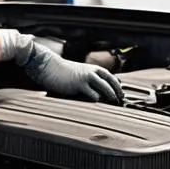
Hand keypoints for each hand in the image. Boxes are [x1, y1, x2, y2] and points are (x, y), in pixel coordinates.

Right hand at [0, 30, 123, 104]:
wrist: (48, 66)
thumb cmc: (61, 71)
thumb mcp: (77, 72)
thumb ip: (86, 78)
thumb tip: (95, 89)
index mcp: (91, 68)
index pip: (109, 76)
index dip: (117, 84)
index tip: (121, 92)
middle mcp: (91, 72)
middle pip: (110, 82)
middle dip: (117, 91)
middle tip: (121, 99)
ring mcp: (85, 78)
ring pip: (104, 88)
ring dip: (111, 95)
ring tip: (114, 102)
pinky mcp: (78, 85)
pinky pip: (92, 94)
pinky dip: (96, 99)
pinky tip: (97, 102)